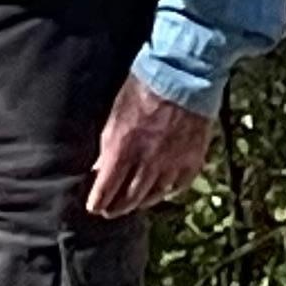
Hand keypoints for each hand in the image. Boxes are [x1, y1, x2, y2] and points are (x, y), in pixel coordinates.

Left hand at [86, 75, 214, 219]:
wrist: (183, 74)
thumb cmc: (144, 88)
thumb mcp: (116, 113)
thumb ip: (108, 144)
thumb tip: (100, 168)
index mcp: (124, 148)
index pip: (106, 188)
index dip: (98, 201)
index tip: (94, 207)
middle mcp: (147, 161)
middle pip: (129, 198)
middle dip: (116, 208)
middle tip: (110, 211)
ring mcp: (171, 163)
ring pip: (153, 196)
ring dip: (140, 203)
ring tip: (133, 205)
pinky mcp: (191, 160)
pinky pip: (177, 187)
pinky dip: (167, 192)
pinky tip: (160, 192)